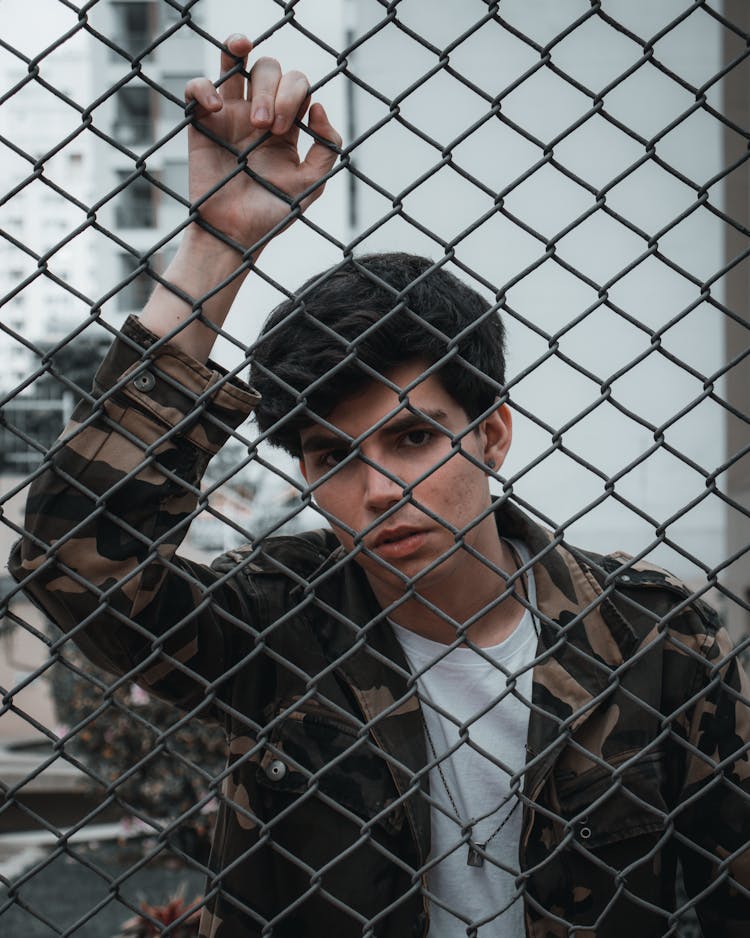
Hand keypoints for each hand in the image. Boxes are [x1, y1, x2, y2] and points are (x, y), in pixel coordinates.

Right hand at [184, 34, 340, 253]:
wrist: (235, 235)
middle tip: (265, 128)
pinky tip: (215, 106)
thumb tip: (319, 107)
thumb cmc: (272, 213)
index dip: (293, 95)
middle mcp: (258, 115)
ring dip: (243, 63)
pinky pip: (197, 87)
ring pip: (236, 62)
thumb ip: (327, 147)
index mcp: (286, 126)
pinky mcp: (202, 124)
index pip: (297, 85)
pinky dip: (204, 86)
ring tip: (247, 101)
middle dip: (272, 91)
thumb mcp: (312, 184)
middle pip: (270, 69)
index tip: (283, 130)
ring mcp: (229, 116)